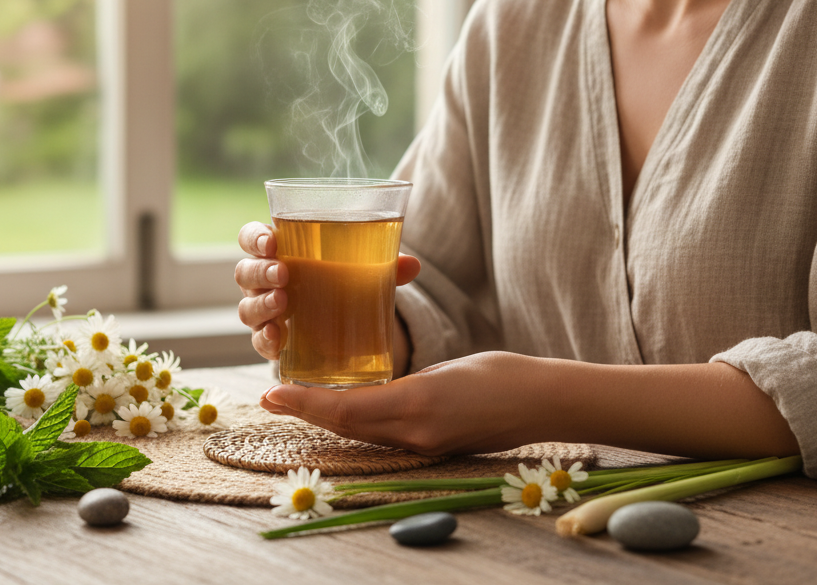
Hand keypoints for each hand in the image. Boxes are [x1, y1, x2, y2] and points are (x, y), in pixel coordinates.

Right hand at [234, 221, 420, 360]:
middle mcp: (264, 281)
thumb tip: (413, 265)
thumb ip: (383, 265)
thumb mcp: (362, 270)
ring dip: (261, 305)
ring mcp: (265, 312)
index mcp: (278, 252)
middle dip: (260, 272)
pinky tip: (279, 340)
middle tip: (283, 273)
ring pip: (247, 308)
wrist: (339, 322)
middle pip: (245, 272)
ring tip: (283, 303)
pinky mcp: (273, 341)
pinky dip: (265, 341)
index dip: (254, 238)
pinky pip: (259, 342)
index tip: (271, 241)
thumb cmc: (341, 281)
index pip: (251, 237)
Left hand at [258, 351, 534, 454]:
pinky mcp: (436, 447)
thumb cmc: (506, 375)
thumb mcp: (449, 368)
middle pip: (346, 427)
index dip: (305, 404)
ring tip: (298, 400)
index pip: (346, 410)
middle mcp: (415, 434)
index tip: (271, 393)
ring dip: (328, 419)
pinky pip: (385, 436)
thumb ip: (411, 381)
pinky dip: (358, 423)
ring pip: (363, 433)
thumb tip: (379, 388)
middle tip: (271, 396)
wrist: (545, 404)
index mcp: (417, 407)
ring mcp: (426, 446)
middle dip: (306, 413)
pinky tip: (347, 409)